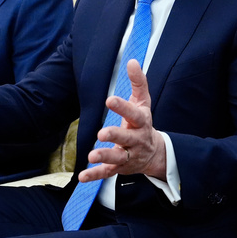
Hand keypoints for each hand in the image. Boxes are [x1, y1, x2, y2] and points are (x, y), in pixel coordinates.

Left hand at [78, 60, 167, 182]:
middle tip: (102, 133)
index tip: (110, 100)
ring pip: (117, 158)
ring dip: (105, 157)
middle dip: (115, 136)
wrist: (155, 154)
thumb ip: (138, 82)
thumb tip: (132, 61)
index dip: (123, 107)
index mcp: (141, 122)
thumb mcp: (143, 102)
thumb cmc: (143, 123)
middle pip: (126, 138)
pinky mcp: (119, 168)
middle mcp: (136, 140)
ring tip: (91, 156)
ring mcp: (128, 155)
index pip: (133, 114)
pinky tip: (82, 176)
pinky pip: (107, 173)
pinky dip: (95, 175)